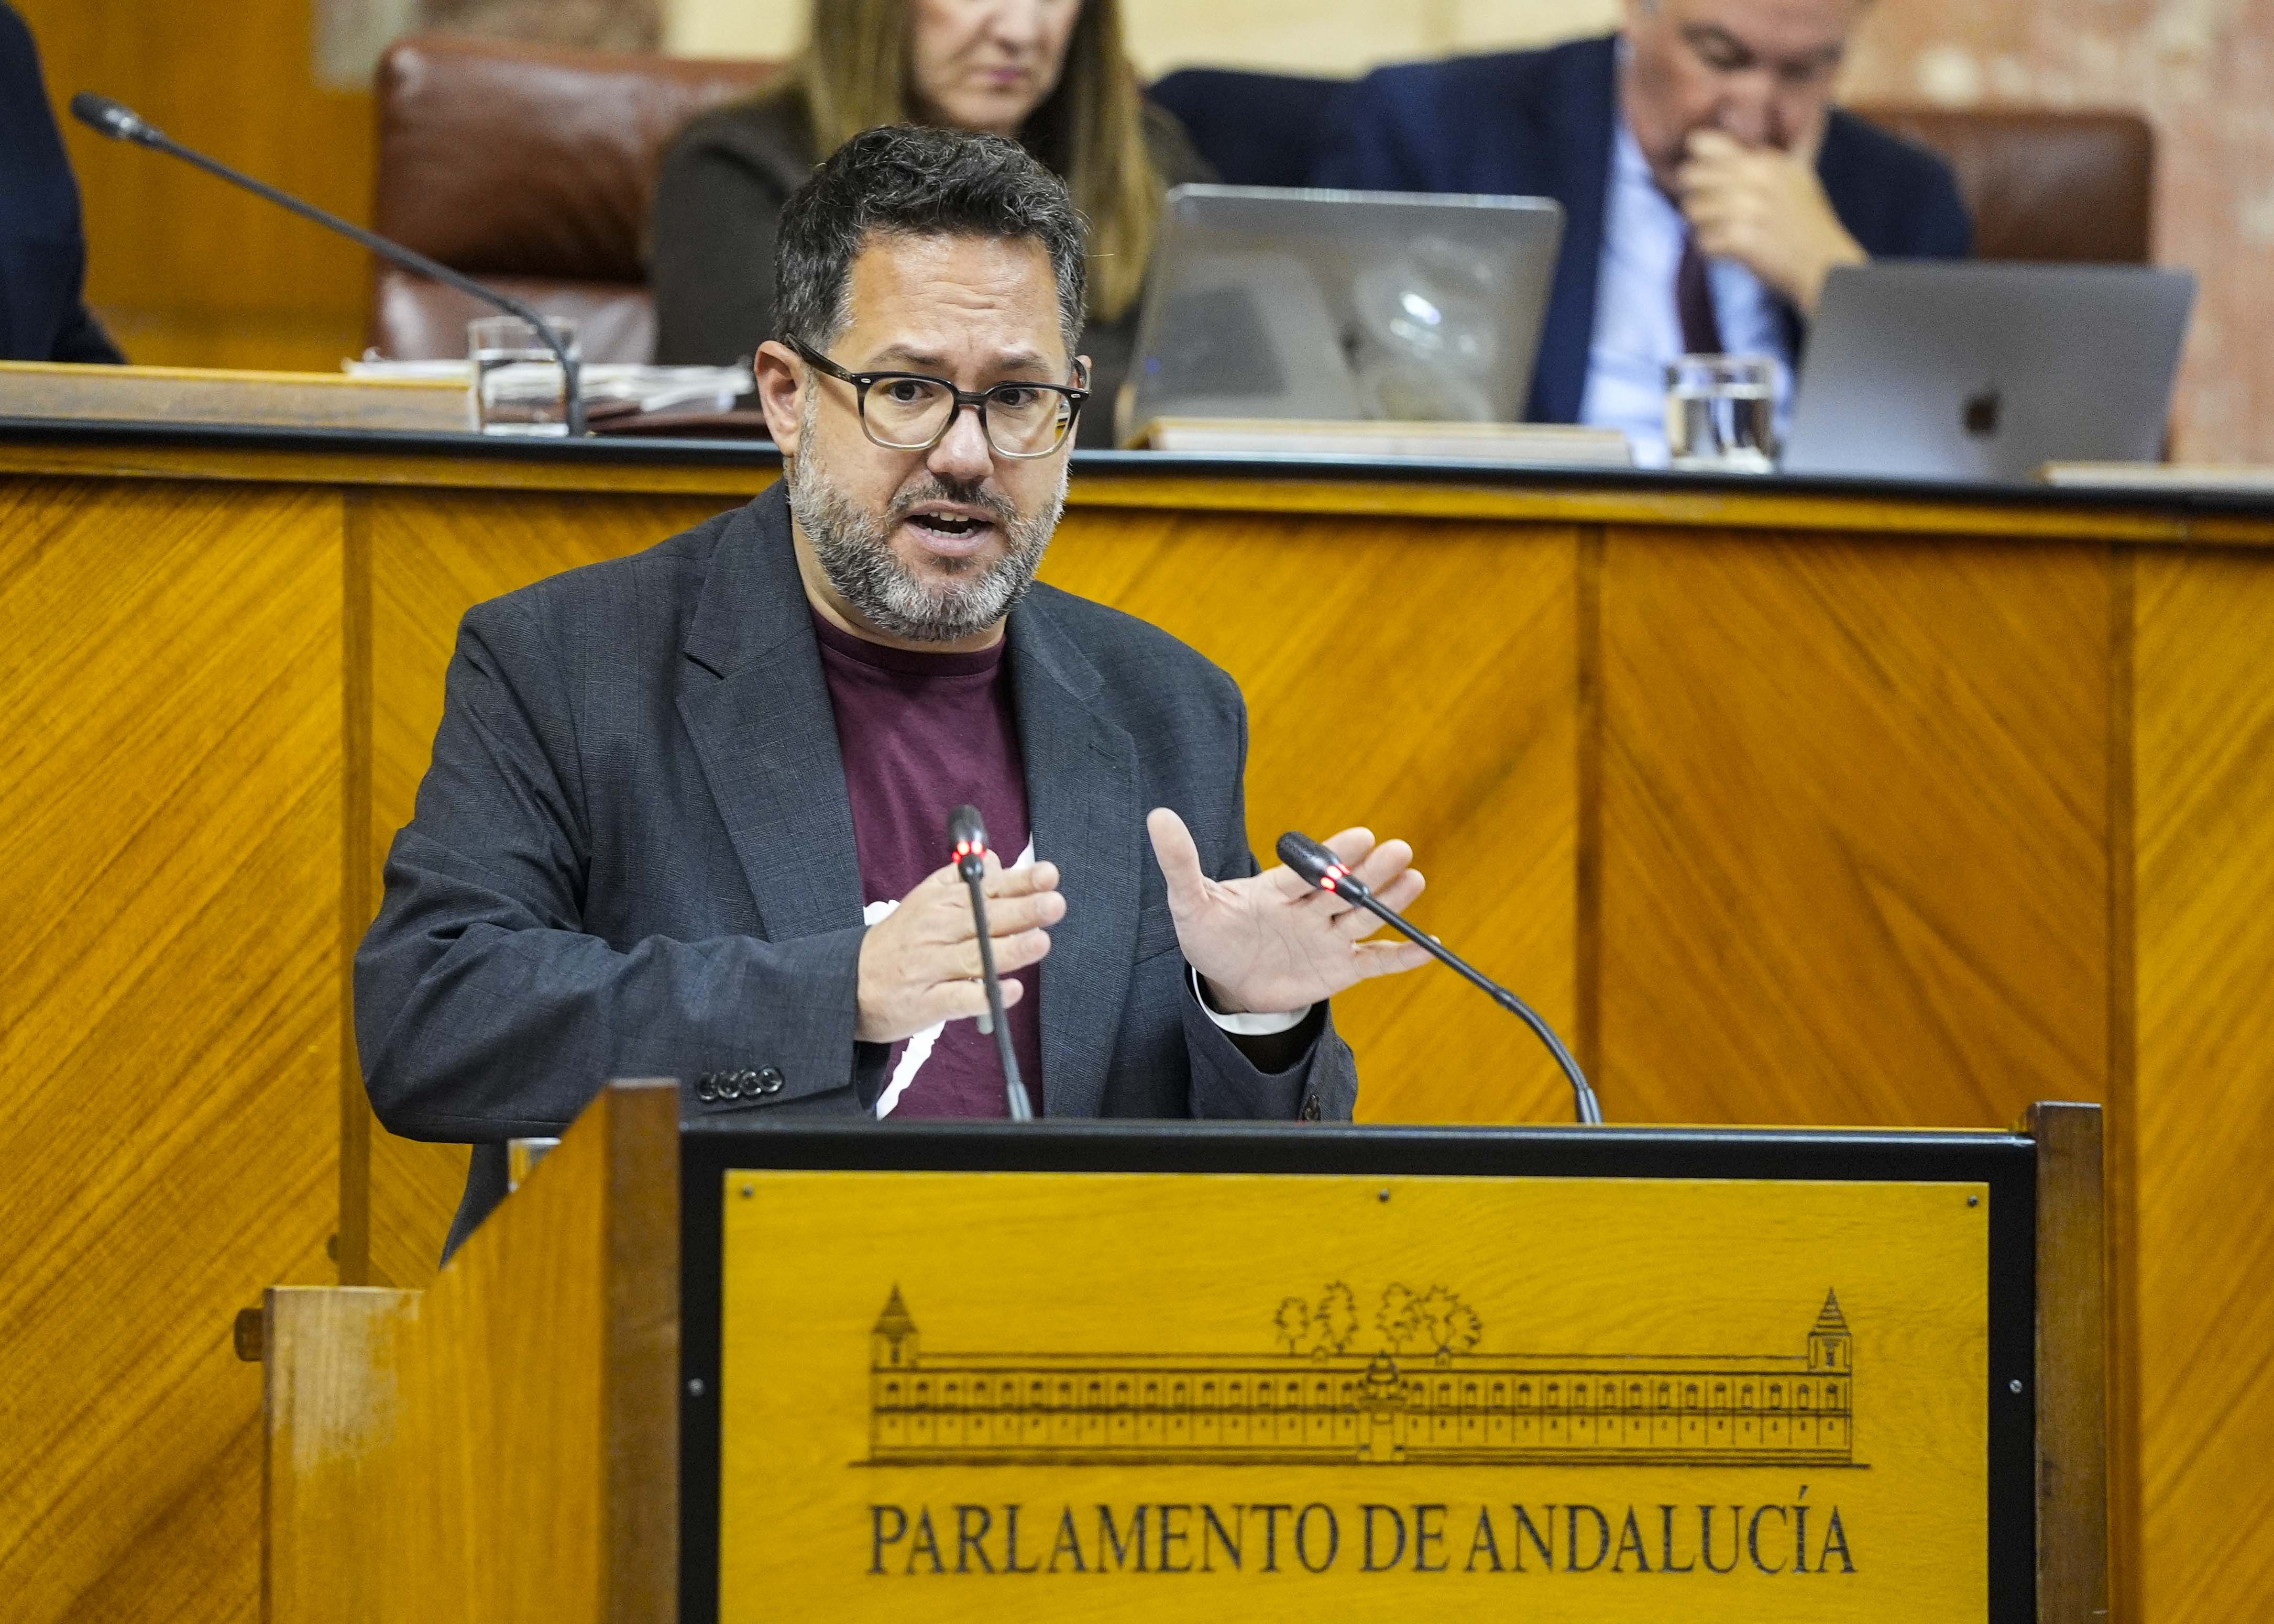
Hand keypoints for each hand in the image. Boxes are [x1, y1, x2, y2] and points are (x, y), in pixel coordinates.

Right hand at [855, 852, 1062, 1042]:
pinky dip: (984, 996)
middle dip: (1022, 911)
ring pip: (975, 956)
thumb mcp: (926, 900)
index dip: (1019, 882)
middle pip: (984, 918)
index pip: (986, 887)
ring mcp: (931, 967)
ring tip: (1039, 941)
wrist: (850, 983)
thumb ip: (962, 881)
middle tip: (1053, 904)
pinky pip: (960, 998)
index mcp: (941, 902)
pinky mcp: (927, 1002)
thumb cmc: (901, 940)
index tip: (1048, 876)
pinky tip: (1009, 991)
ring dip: (1009, 950)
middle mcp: (937, 930)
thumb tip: (998, 861)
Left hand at [1146, 808, 1433, 1016]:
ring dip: (1388, 902)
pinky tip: (1428, 945)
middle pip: (1343, 889)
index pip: (1310, 870)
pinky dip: (1400, 956)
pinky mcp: (1339, 969)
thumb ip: (1180, 861)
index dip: (1334, 854)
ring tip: (1413, 880)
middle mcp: (1310, 908)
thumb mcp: (1191, 900)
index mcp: (1279, 888)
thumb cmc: (1211, 933)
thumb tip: (1156, 815)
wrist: (1225, 979)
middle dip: (1370, 872)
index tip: (1360, 835)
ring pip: (1362, 919)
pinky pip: (1374, 961)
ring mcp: (1327, 938)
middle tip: (1397, 850)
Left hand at [1676, 128, 1865, 316]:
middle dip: (1695, 195)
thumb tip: (1715, 147)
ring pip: (1692, 208)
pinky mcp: (1742, 238)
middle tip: (1711, 213)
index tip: (1706, 182)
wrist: (1825, 264)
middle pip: (1690, 175)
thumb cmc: (1807, 225)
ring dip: (1703, 226)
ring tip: (1724, 235)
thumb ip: (1762, 161)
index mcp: (1766, 160)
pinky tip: (1730, 252)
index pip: (1704, 143)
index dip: (1698, 164)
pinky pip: (1703, 240)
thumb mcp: (1794, 178)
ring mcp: (1749, 207)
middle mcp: (1755, 177)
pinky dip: (1713, 250)